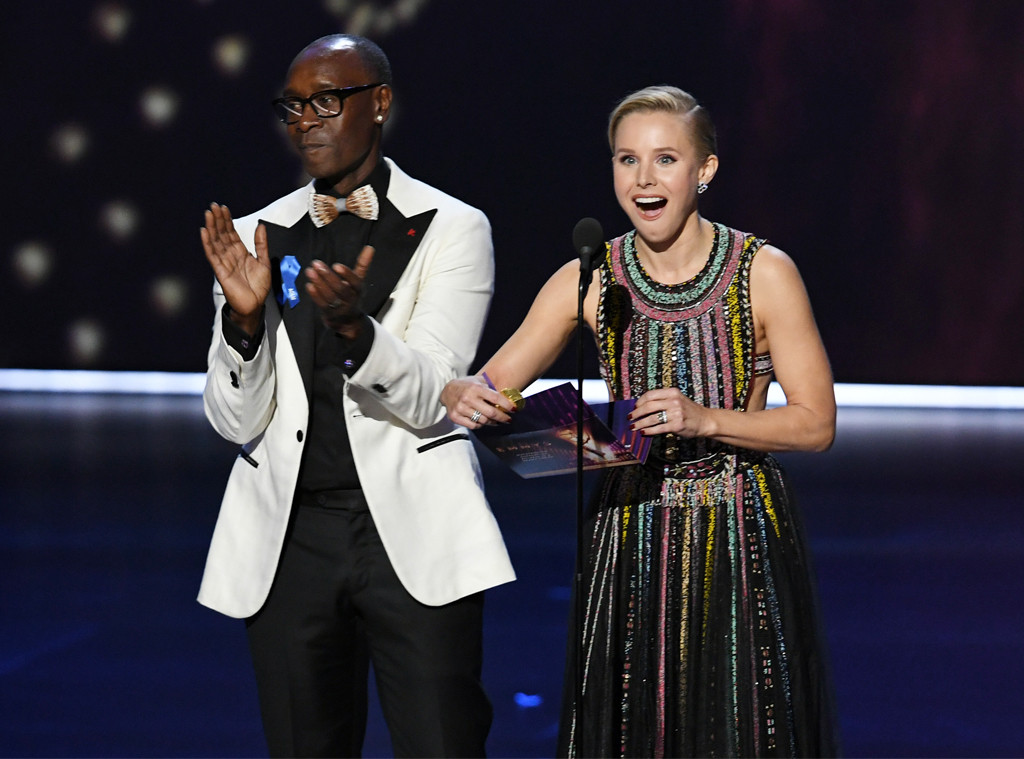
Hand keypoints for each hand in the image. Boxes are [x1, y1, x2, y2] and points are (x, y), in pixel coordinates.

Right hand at [200, 203, 270, 334]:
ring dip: (212, 228)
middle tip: (214, 206)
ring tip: (209, 214)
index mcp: (240, 253)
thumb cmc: (258, 288)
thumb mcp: (264, 262)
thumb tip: (261, 226)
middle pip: (222, 234)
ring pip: (216, 242)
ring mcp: (224, 262)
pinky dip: (208, 243)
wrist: (255, 305)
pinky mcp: (220, 271)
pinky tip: (205, 233)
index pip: (232, 233)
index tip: (224, 209)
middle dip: (218, 220)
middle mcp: (231, 256)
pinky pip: (213, 255)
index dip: (228, 220)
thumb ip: (262, 244)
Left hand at [304, 245, 374, 337]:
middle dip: (328, 276)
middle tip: (316, 264)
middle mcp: (351, 300)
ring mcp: (340, 308)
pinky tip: (309, 285)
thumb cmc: (352, 295)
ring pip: (330, 296)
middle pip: (340, 289)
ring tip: (310, 271)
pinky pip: (322, 305)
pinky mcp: (330, 314)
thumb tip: (370, 247)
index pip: (355, 282)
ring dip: (319, 284)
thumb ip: (363, 264)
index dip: (347, 274)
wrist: (349, 321)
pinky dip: (315, 295)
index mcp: (358, 290)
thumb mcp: (359, 281)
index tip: (336, 265)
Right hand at [441, 376, 515, 428]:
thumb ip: (492, 389)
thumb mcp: (479, 382)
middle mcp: (467, 398)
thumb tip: (511, 397)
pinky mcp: (455, 417)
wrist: (447, 391)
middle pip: (491, 413)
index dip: (507, 405)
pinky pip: (474, 426)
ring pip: (483, 421)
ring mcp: (460, 408)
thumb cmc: (467, 386)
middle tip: (508, 419)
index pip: (495, 398)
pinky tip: (483, 421)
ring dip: (493, 422)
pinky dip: (481, 425)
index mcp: (475, 388)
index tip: (514, 409)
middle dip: (503, 417)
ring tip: (497, 421)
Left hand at [630, 388, 708, 437]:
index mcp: (672, 392)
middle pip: (648, 406)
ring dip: (640, 423)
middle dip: (636, 413)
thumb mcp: (677, 400)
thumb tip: (642, 407)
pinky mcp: (677, 425)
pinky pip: (658, 428)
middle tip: (630, 418)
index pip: (650, 395)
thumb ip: (663, 401)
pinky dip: (648, 431)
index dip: (639, 402)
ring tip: (633, 427)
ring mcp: (676, 413)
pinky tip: (643, 432)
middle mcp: (674, 401)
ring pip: (651, 418)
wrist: (706, 420)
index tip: (634, 407)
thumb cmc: (689, 411)